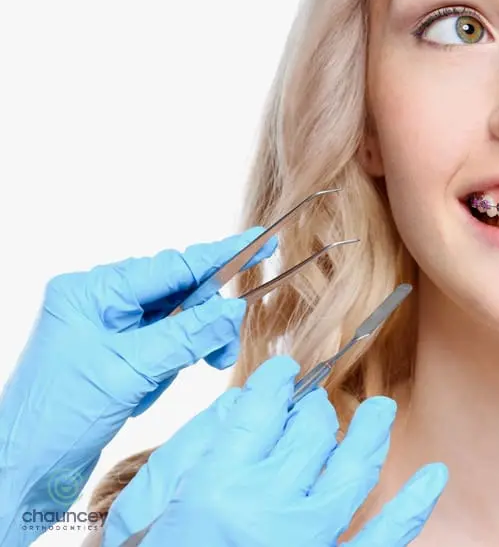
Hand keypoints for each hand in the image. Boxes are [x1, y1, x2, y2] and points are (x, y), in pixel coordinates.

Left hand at [0, 229, 273, 539]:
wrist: (23, 471)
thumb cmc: (56, 419)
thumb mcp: (130, 372)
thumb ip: (187, 336)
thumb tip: (233, 310)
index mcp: (92, 292)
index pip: (171, 266)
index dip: (220, 256)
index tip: (260, 241)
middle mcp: (99, 304)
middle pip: (178, 294)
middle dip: (204, 323)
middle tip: (224, 352)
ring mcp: (106, 331)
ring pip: (175, 324)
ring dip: (183, 354)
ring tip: (164, 384)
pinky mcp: (114, 358)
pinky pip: (163, 349)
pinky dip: (166, 370)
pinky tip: (144, 394)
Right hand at [139, 356, 447, 546]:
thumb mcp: (146, 507)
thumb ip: (193, 449)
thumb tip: (244, 403)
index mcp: (217, 486)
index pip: (263, 410)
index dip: (276, 382)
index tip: (283, 373)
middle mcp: (267, 509)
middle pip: (310, 433)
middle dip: (312, 410)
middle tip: (310, 406)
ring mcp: (306, 542)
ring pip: (352, 470)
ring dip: (369, 434)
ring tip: (379, 411)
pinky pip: (384, 538)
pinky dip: (413, 506)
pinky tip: (434, 475)